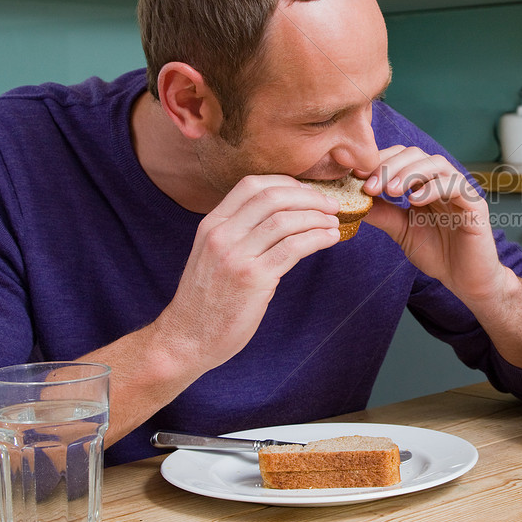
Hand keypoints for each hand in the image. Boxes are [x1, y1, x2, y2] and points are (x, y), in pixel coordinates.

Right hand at [153, 175, 342, 370]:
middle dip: (309, 197)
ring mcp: (236, 256)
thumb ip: (237, 233)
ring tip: (334, 223)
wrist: (187, 338)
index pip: (252, 185)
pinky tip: (330, 239)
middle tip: (330, 205)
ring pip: (286, 220)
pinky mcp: (253, 278)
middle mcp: (222, 234)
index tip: (307, 192)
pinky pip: (293, 248)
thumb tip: (279, 217)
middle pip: (273, 197)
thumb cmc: (206, 300)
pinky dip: (317, 238)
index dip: (286, 183)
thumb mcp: (212, 255)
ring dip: (318, 218)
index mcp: (211, 224)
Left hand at [361, 146, 521, 368]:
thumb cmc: (438, 253)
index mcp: (424, 184)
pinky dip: (432, 188)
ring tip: (389, 190)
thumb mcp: (401, 231)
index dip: (380, 162)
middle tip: (370, 185)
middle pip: (416, 154)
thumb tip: (354, 200)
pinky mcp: (475, 204)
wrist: (465, 280)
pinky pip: (454, 186)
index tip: (357, 177)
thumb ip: (382, 213)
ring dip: (409, 172)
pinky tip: (413, 201)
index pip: (401, 157)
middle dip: (390, 166)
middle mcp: (441, 181)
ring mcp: (460, 190)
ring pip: (435, 163)